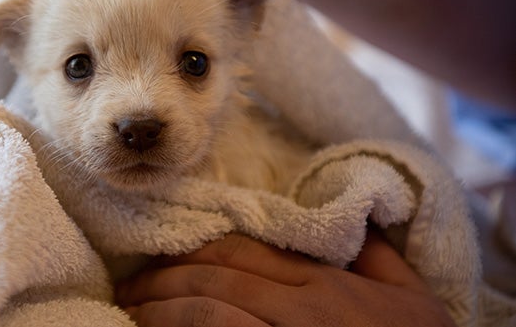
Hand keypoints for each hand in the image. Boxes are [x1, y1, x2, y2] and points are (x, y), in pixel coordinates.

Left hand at [116, 232, 455, 326]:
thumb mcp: (407, 293)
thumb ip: (372, 252)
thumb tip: (347, 221)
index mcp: (323, 283)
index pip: (242, 251)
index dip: (193, 250)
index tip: (161, 254)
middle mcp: (300, 308)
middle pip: (216, 281)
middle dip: (163, 281)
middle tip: (129, 286)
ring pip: (211, 315)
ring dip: (162, 312)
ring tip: (131, 313)